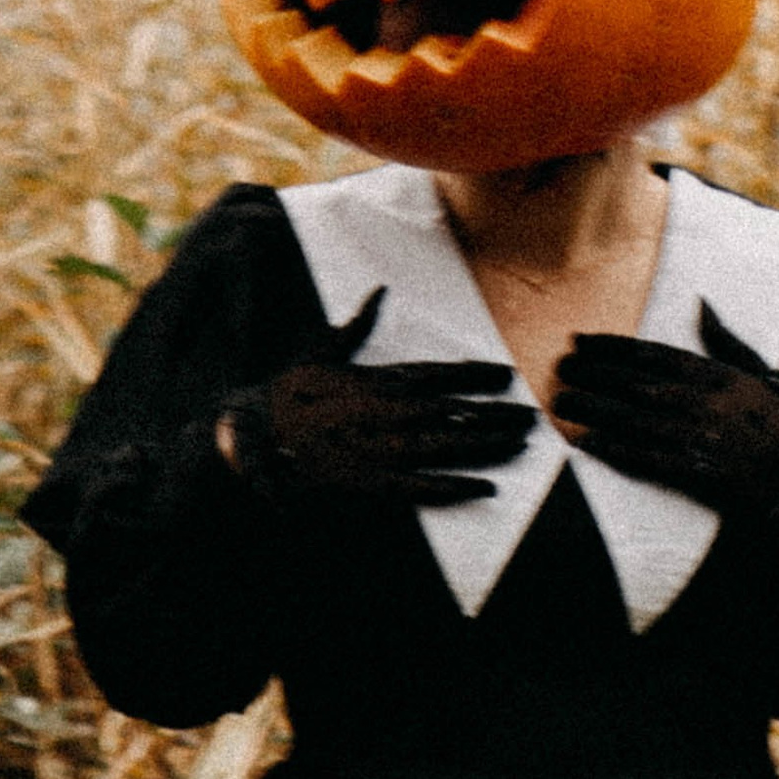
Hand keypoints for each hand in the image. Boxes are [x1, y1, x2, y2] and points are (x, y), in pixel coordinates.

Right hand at [221, 286, 534, 503]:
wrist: (246, 440)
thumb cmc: (281, 397)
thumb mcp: (318, 354)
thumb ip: (355, 326)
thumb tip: (378, 292)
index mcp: (373, 381)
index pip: (435, 374)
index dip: (473, 375)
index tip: (506, 375)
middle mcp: (381, 412)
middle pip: (452, 411)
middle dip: (493, 413)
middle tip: (531, 416)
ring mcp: (376, 449)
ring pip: (445, 446)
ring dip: (486, 445)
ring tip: (520, 445)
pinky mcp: (367, 484)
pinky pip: (421, 486)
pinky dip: (455, 486)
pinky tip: (485, 487)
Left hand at [552, 304, 778, 536]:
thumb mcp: (764, 374)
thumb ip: (728, 342)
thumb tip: (702, 303)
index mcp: (722, 376)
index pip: (656, 355)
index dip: (614, 348)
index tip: (582, 340)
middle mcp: (707, 403)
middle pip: (637, 384)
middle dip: (594, 374)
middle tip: (559, 366)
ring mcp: (703, 439)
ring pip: (637, 419)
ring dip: (595, 409)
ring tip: (561, 401)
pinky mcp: (700, 475)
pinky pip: (649, 459)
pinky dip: (617, 449)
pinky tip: (588, 443)